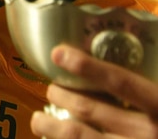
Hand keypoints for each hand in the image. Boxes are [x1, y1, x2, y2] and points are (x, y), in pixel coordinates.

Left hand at [30, 44, 157, 137]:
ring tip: (38, 120)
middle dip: (62, 95)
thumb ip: (148, 87)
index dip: (88, 67)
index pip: (122, 83)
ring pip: (77, 136)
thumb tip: (144, 54)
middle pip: (90, 109)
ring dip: (51, 126)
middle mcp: (149, 134)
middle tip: (52, 89)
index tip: (59, 54)